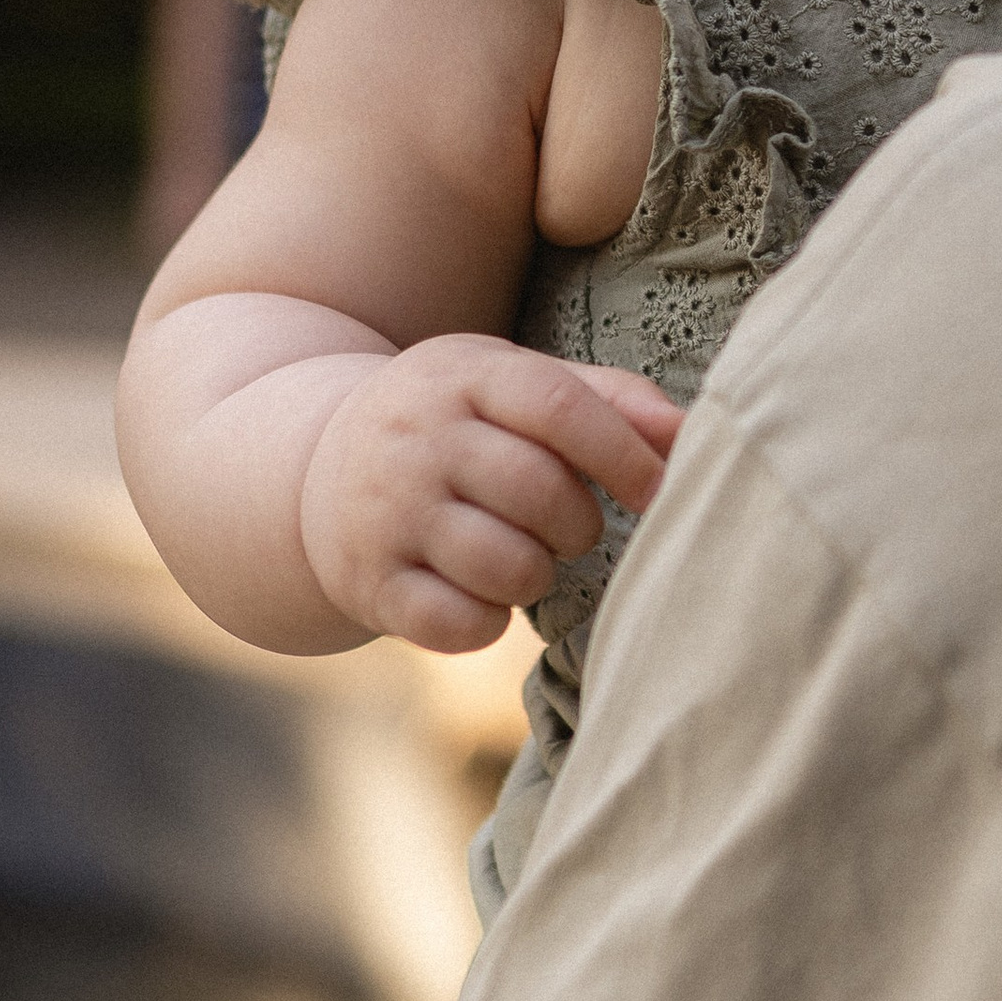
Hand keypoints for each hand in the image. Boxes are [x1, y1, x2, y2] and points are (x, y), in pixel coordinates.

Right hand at [299, 339, 682, 652]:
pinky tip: (479, 593)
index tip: (659, 489)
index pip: (559, 407)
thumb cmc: (457, 425)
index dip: (624, 455)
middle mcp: (417, 439)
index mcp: (464, 375)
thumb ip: (609, 400)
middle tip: (570, 526)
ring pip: (507, 566)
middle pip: (540, 492)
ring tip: (523, 555)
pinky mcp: (368, 582)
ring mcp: (386, 513)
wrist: (311, 468)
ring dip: (538, 574)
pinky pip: (460, 625)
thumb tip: (690, 433)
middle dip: (580, 523)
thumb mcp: (515, 384)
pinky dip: (489, 622)